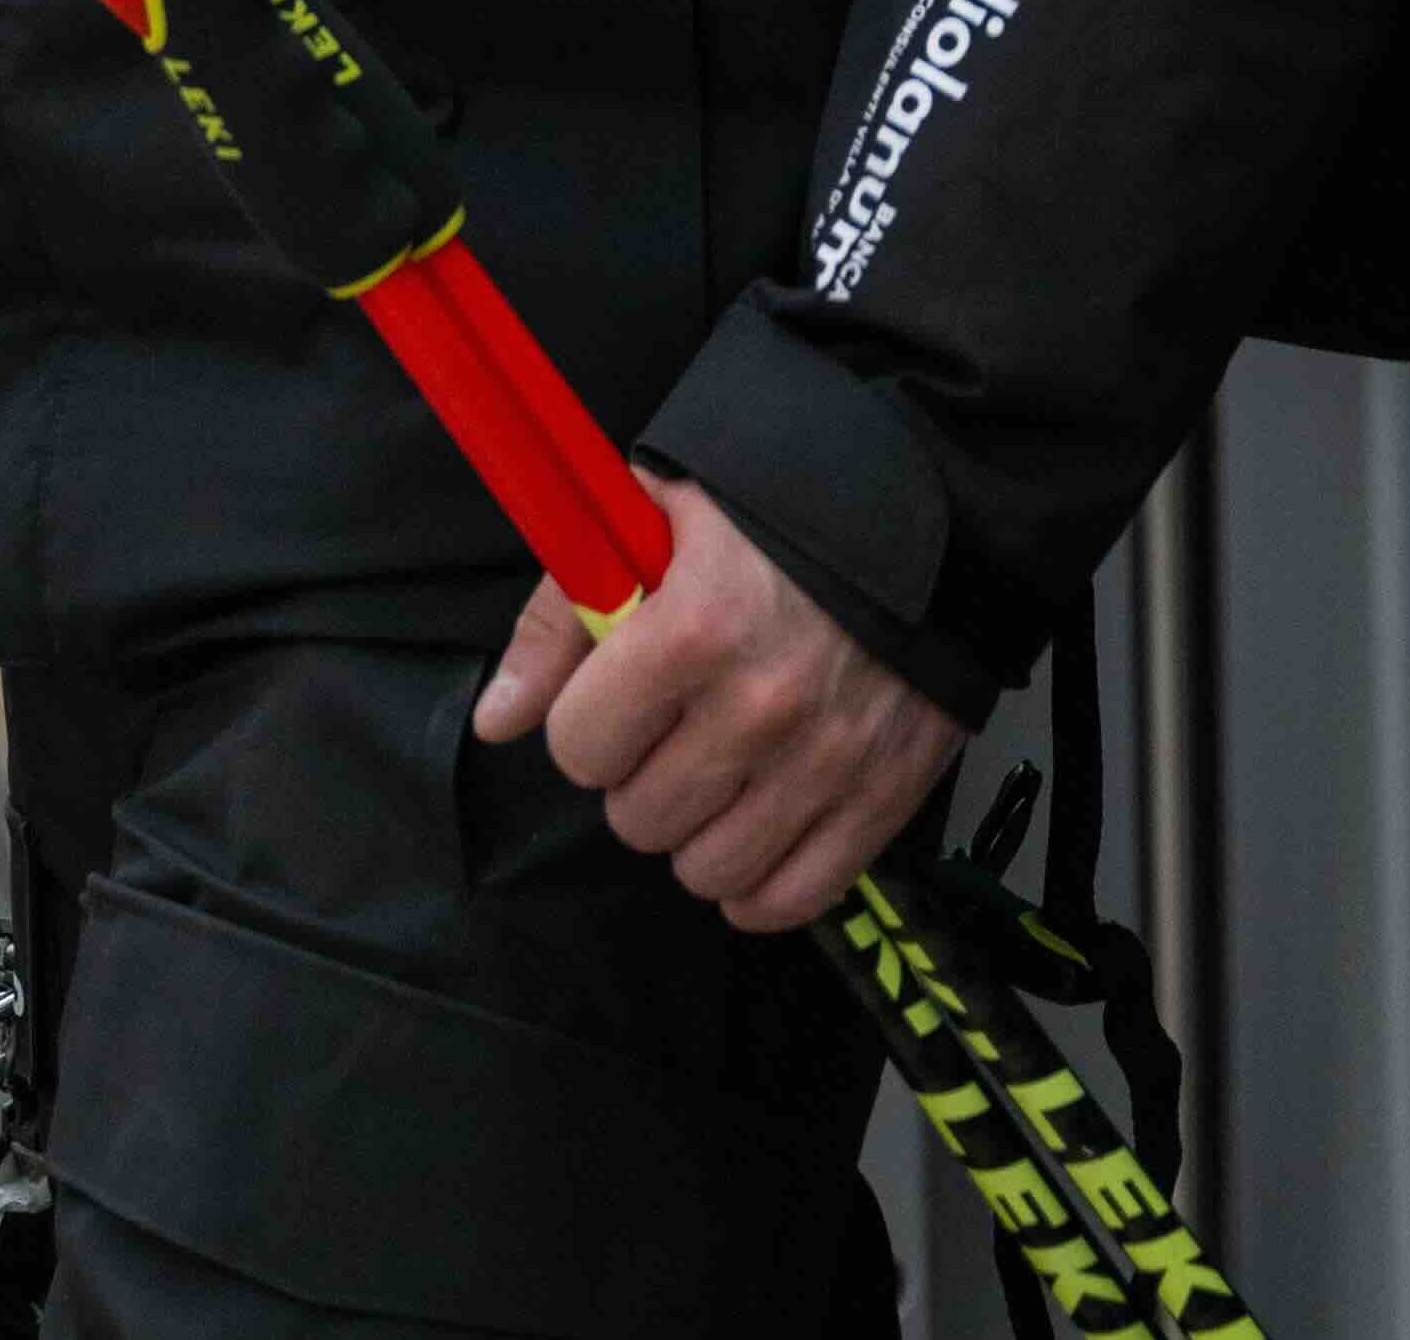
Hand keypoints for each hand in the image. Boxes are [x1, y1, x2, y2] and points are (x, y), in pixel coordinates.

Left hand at [468, 474, 967, 934]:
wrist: (913, 514)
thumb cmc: (762, 511)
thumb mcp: (644, 521)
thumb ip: (559, 621)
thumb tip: (496, 721)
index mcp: (692, 629)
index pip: (581, 748)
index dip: (585, 725)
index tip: (613, 699)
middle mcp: (760, 707)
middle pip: (640, 819)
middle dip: (637, 778)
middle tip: (668, 730)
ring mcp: (828, 760)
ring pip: (709, 871)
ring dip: (696, 833)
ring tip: (714, 773)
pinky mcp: (884, 797)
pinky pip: (794, 898)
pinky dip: (761, 888)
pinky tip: (753, 834)